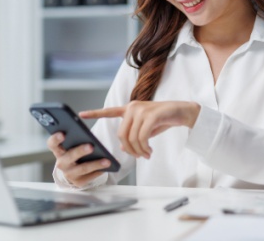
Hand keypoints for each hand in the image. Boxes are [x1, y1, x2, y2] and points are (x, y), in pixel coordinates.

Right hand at [46, 132, 109, 187]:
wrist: (73, 171)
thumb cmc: (74, 152)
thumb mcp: (72, 145)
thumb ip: (76, 139)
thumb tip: (88, 134)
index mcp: (58, 150)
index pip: (52, 144)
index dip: (55, 139)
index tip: (63, 133)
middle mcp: (61, 163)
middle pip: (70, 156)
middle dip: (80, 151)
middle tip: (91, 146)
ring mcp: (69, 174)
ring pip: (83, 168)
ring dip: (96, 164)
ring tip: (107, 160)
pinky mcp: (78, 182)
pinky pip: (90, 177)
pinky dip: (100, 171)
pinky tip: (108, 167)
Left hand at [79, 101, 199, 158]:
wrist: (182, 112)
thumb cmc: (164, 120)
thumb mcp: (146, 128)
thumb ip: (133, 134)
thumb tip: (122, 147)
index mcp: (129, 109)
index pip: (109, 111)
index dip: (95, 113)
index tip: (81, 114)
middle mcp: (133, 107)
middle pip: (121, 134)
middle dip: (129, 149)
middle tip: (139, 156)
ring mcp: (141, 110)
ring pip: (131, 138)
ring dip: (139, 151)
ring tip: (147, 154)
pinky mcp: (151, 115)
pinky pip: (142, 137)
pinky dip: (145, 148)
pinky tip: (150, 151)